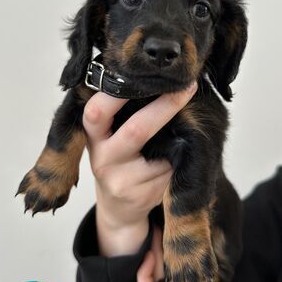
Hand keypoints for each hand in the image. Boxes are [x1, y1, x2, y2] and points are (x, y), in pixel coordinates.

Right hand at [82, 83, 196, 255]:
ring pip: (161, 153)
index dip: (120, 92)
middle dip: (166, 107)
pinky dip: (179, 162)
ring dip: (177, 141)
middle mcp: (102, 159)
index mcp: (93, 136)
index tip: (147, 75)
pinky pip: (170, 173)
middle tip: (187, 88)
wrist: (118, 206)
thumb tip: (157, 80)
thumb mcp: (107, 135)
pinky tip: (178, 160)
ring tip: (183, 134)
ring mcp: (121, 181)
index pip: (98, 110)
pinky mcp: (140, 197)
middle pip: (137, 130)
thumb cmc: (118, 158)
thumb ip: (121, 112)